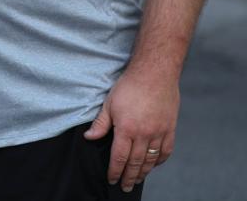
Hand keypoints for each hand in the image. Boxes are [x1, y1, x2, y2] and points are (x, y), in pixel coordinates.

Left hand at [84, 65, 178, 191]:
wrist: (154, 74)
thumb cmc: (129, 86)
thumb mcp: (109, 103)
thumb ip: (100, 123)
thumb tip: (89, 137)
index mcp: (126, 129)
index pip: (119, 157)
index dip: (115, 171)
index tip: (112, 179)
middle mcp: (144, 134)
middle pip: (136, 163)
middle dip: (129, 177)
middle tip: (125, 187)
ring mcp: (159, 132)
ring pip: (151, 160)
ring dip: (144, 172)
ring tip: (138, 179)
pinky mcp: (170, 128)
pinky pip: (166, 150)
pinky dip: (160, 160)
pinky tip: (154, 164)